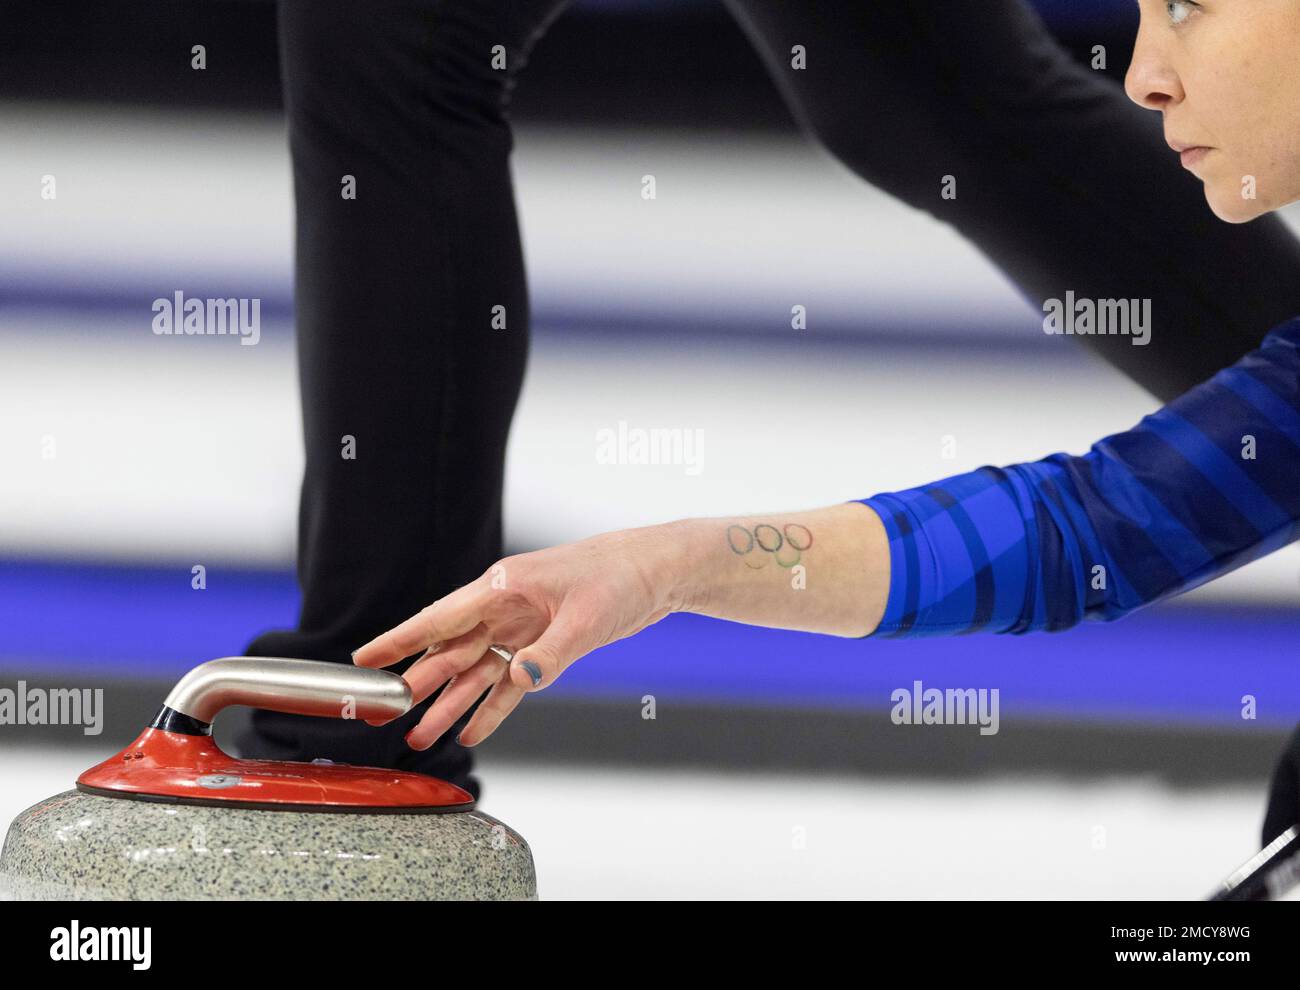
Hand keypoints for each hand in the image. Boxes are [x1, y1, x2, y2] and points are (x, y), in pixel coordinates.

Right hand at [351, 525, 683, 749]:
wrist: (654, 571)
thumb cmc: (619, 577)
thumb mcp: (586, 617)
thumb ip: (551, 653)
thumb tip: (520, 681)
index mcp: (504, 588)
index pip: (441, 619)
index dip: (401, 641)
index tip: (365, 661)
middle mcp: (504, 608)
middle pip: (451, 651)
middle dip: (419, 684)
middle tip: (388, 716)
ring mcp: (522, 628)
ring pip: (475, 673)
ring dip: (450, 705)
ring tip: (422, 738)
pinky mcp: (543, 646)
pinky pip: (508, 683)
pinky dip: (491, 708)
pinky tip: (471, 732)